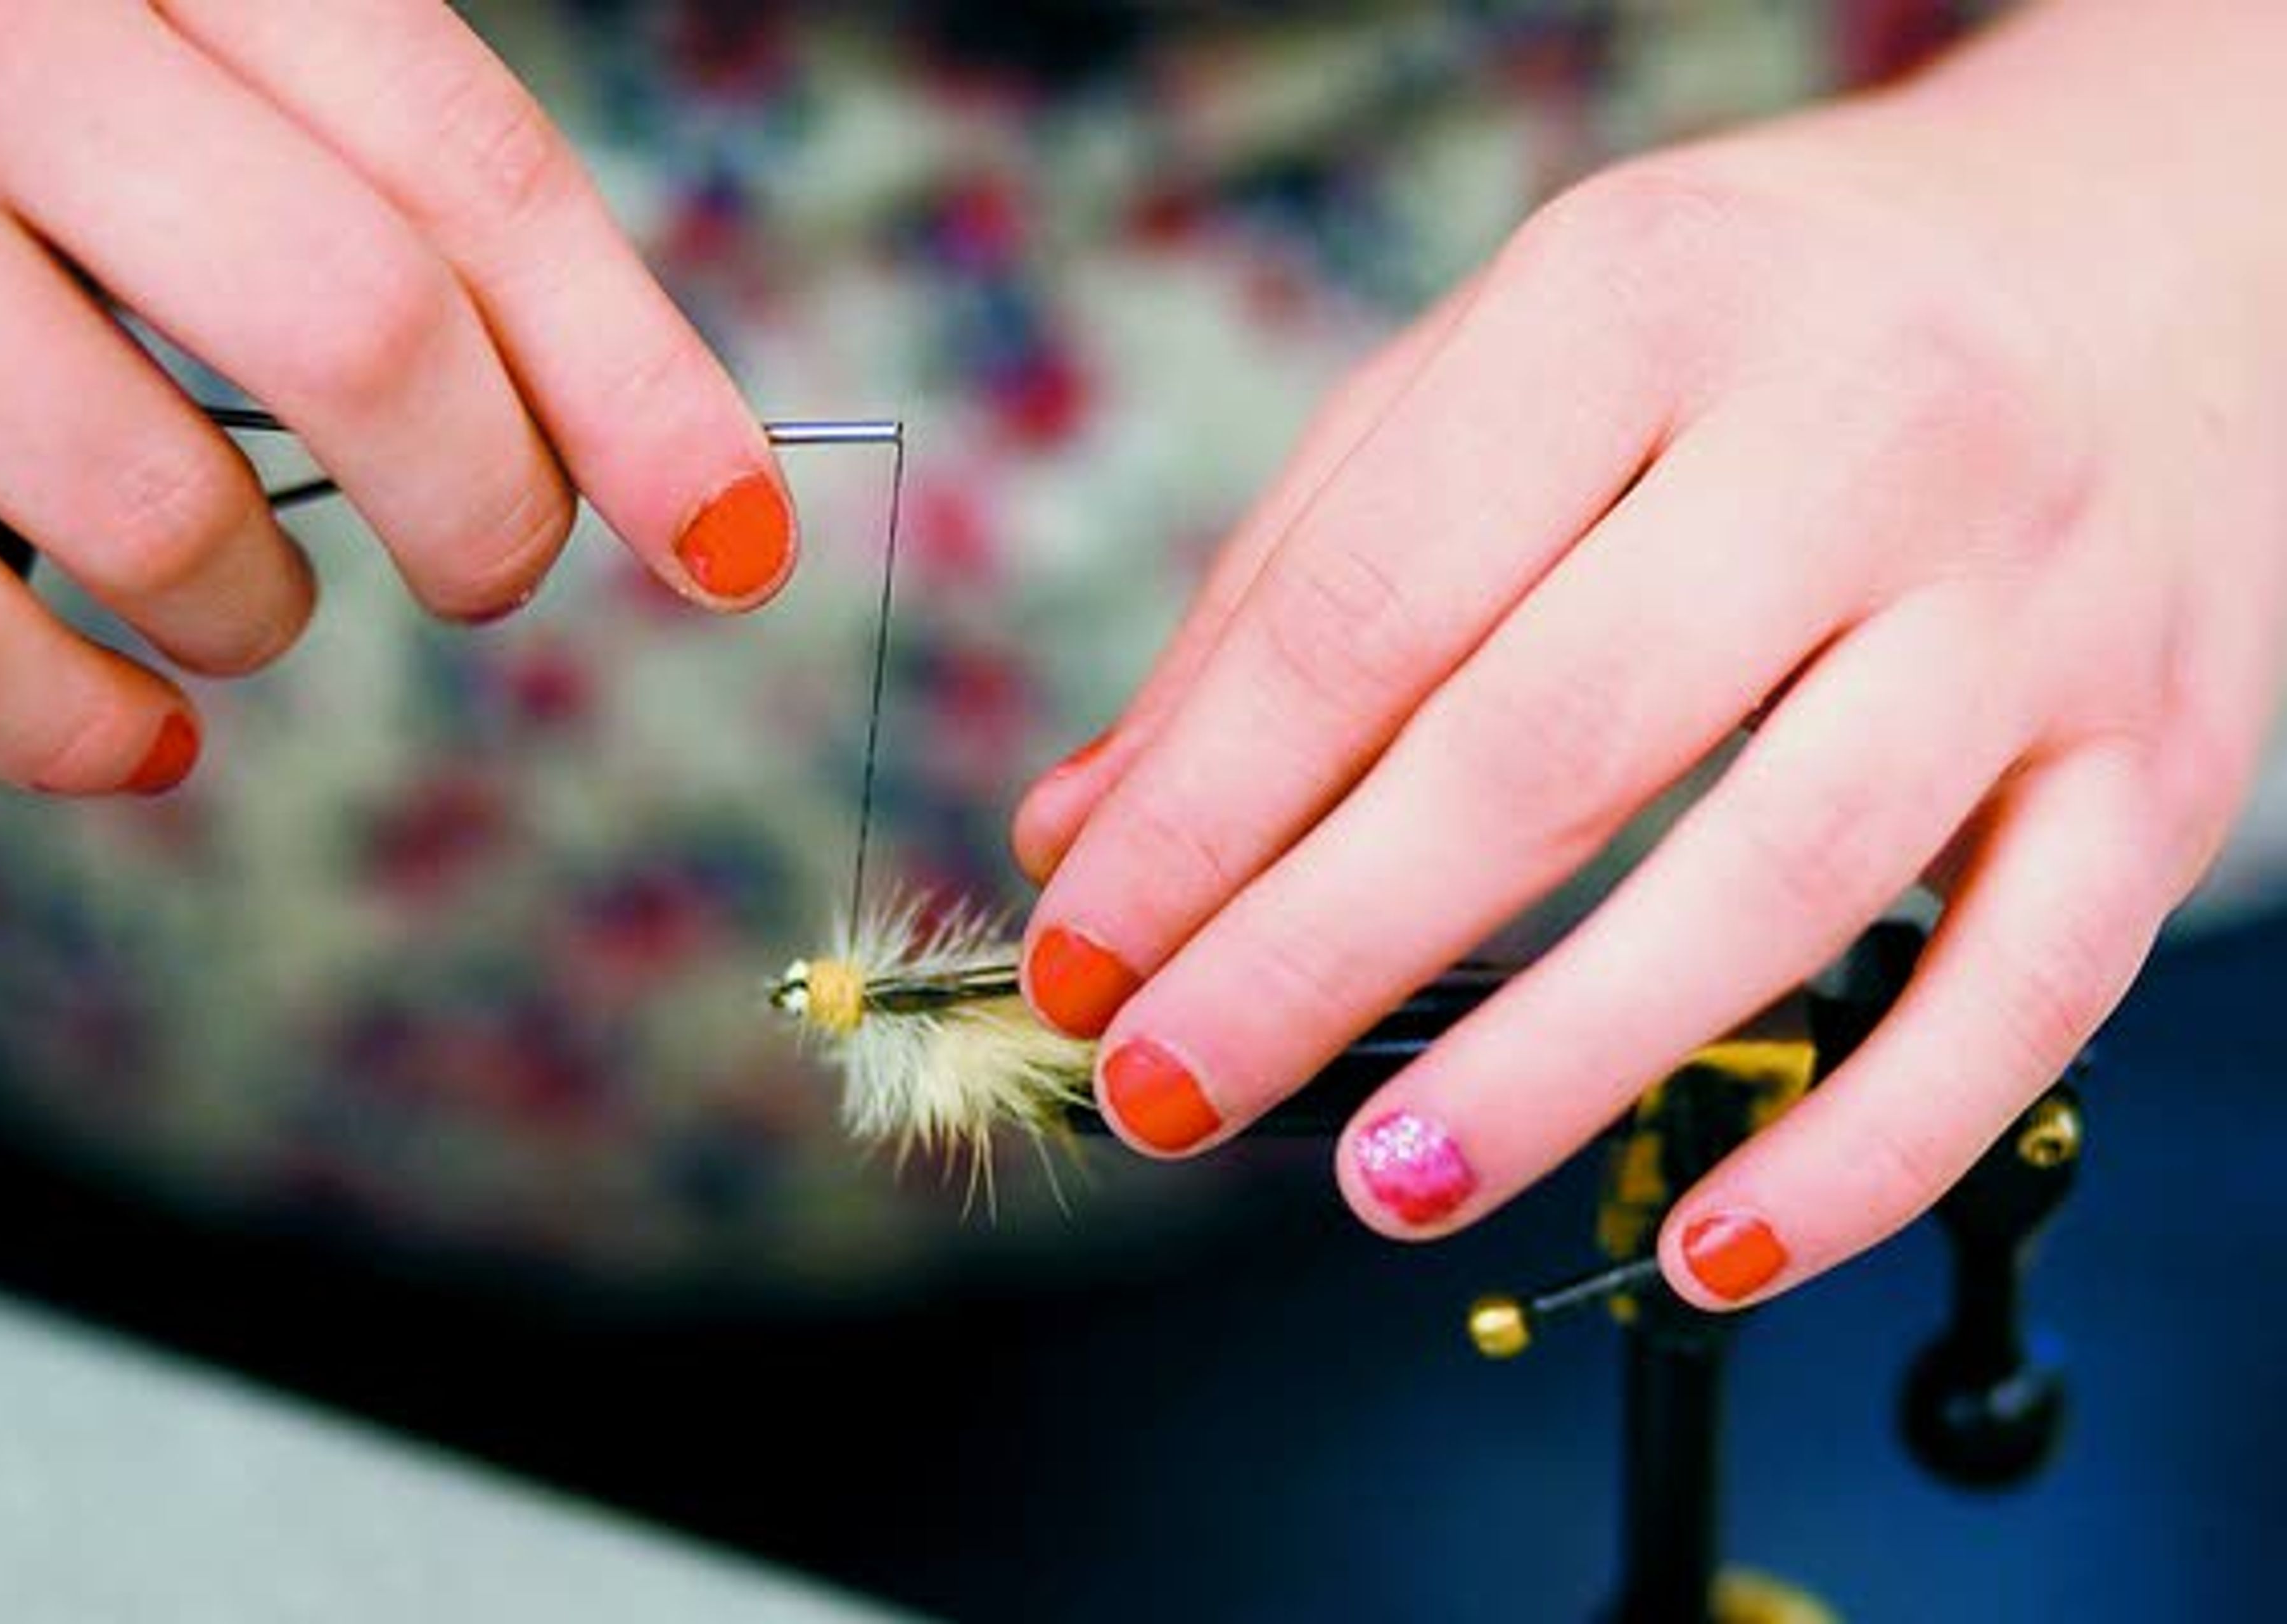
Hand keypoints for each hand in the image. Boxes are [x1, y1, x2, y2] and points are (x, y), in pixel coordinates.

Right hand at [0, 0, 789, 794]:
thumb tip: (615, 423)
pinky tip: (139, 735)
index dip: (633, 379)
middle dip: (484, 504)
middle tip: (489, 565)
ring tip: (254, 598)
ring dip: (260, 608)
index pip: (464, 166)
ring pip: (155, 502)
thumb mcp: (166, 3)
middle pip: (359, 327)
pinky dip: (65, 723)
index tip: (740, 537)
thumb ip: (345, 149)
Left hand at [1010, 3, 2286, 1306]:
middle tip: (1168, 1091)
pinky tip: (1707, 1244)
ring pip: (1776, 876)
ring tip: (1382, 1182)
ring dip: (1554, 1066)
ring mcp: (2035, 605)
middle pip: (1547, 745)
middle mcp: (1861, 434)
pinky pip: (2018, 997)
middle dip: (1318, 953)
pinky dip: (1857, 1152)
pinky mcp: (2158, 759)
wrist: (2140, 253)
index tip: (1083, 960)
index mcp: (1644, 302)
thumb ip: (1292, 587)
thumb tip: (1094, 830)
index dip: (1199, 814)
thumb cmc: (1762, 327)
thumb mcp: (1502, 367)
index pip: (1368, 606)